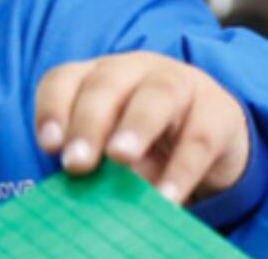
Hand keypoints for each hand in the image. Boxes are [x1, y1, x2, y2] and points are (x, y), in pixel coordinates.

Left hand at [35, 51, 250, 204]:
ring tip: (120, 158)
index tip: (49, 145)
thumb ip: (96, 166)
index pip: (67, 79)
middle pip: (107, 82)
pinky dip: (181, 170)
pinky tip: (166, 197)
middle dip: (88, 121)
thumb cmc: (148, 143)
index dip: (53, 108)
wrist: (215, 137)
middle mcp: (138, 70)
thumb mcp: (114, 150)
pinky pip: (199, 138)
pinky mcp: (218, 113)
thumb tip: (84, 195)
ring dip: (136, 126)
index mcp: (101, 77)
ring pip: (157, 95)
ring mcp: (182, 85)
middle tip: (77, 162)